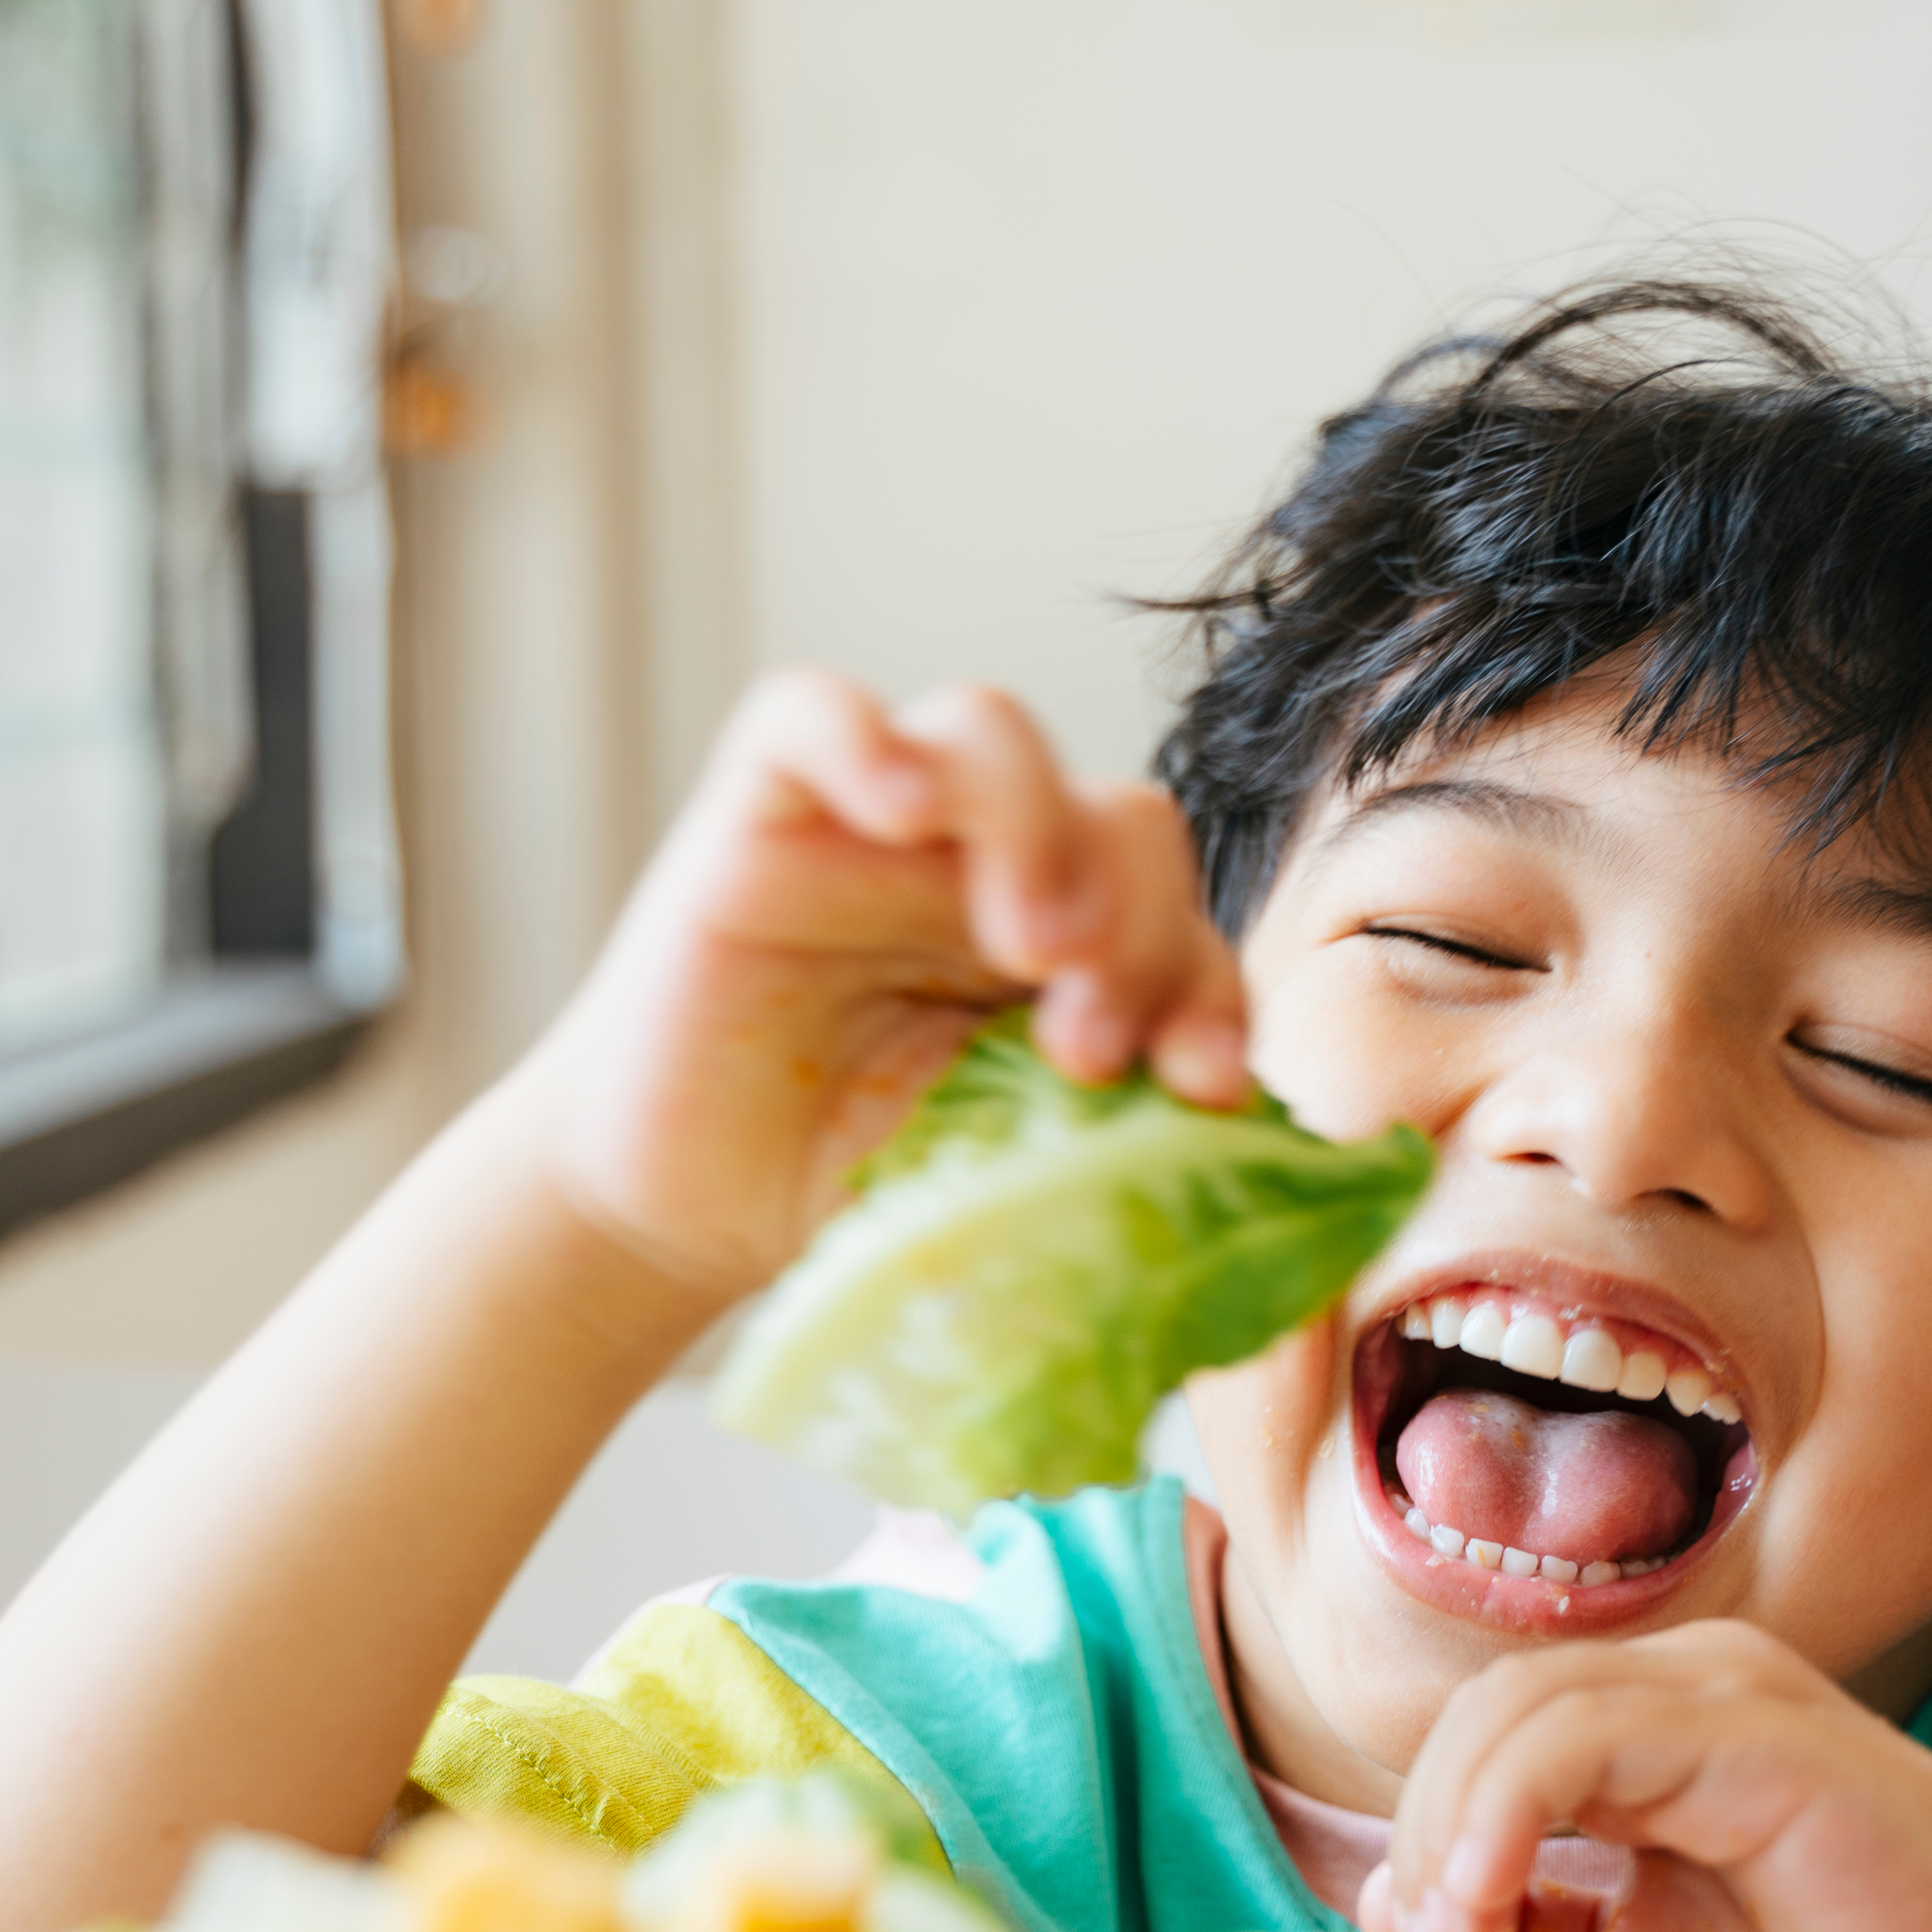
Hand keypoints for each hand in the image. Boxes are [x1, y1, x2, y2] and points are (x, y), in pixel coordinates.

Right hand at [516, 670, 1250, 1303]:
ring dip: (1037, 829)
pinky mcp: (759, 816)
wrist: (678, 1216)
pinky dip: (861, 738)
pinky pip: (809, 715)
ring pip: (992, 734)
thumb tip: (1253, 1146)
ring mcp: (873, 828)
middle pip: (1120, 817)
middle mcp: (986, 867)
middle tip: (1088, 1047)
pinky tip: (896, 806)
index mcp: (1071, 947)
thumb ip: (1114, 1139)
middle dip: (1141, 925)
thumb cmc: (845, 1191)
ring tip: (1029, 945)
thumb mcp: (1005, 1173)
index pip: (1181, 918)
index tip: (1201, 1086)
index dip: (1212, 987)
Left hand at [1359, 1620, 1931, 1931]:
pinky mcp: (1761, 1730)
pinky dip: (1509, 1806)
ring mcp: (1726, 1691)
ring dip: (1455, 1823)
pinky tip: (1496, 1896)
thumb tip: (1386, 1906)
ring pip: (1521, 1703)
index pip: (1483, 1734)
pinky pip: (1587, 1730)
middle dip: (1428, 1830)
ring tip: (1463, 1930)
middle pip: (1485, 1708)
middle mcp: (1684, 1683)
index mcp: (1649, 1726)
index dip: (1426, 1834)